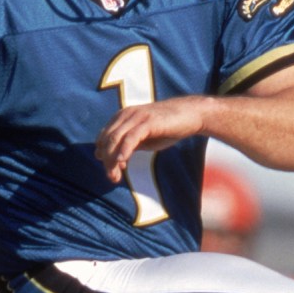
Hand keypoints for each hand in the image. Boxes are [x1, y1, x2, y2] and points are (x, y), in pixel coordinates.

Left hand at [95, 95, 213, 184]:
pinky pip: (130, 137)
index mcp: (122, 117)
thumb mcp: (144, 138)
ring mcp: (136, 117)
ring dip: (112, 160)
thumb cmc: (168, 127)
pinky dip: (123, 151)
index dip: (104, 156)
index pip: (104, 137)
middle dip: (106, 161)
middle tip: (112, 178)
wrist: (190, 114)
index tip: (112, 171)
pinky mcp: (148, 122)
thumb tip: (112, 158)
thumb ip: (128, 145)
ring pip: (115, 140)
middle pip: (107, 140)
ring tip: (115, 176)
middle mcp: (126, 114)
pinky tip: (122, 162)